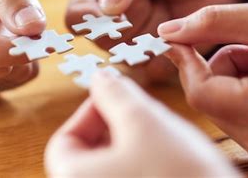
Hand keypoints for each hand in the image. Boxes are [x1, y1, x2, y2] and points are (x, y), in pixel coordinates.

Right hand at [0, 0, 45, 96]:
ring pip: (0, 79)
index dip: (9, 51)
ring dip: (20, 55)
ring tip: (9, 21)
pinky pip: (7, 82)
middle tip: (30, 20)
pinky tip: (10, 36)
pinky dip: (20, 62)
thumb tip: (34, 27)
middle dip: (17, 49)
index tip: (42, 38)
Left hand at [45, 71, 239, 177]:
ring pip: (116, 165)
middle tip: (144, 114)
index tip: (115, 98)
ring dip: (135, 143)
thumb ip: (115, 94)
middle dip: (116, 125)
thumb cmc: (182, 176)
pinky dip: (147, 162)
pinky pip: (135, 177)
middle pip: (90, 153)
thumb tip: (100, 78)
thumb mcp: (144, 121)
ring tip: (164, 136)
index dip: (90, 110)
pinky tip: (173, 156)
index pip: (65, 140)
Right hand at [65, 0, 243, 80]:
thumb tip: (106, 7)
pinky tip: (181, 33)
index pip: (77, 18)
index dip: (93, 21)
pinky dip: (167, 54)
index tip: (117, 15)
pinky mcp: (155, 59)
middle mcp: (109, 21)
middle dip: (130, 27)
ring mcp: (132, 43)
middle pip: (101, 43)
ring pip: (126, 59)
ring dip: (150, 41)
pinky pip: (153, 69)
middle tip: (153, 3)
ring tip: (169, 14)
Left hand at [158, 2, 247, 165]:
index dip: (185, 61)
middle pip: (204, 97)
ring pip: (213, 103)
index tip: (179, 37)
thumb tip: (165, 31)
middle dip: (215, 66)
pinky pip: (226, 112)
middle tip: (247, 49)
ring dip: (225, 75)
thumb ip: (211, 22)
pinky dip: (233, 89)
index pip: (200, 91)